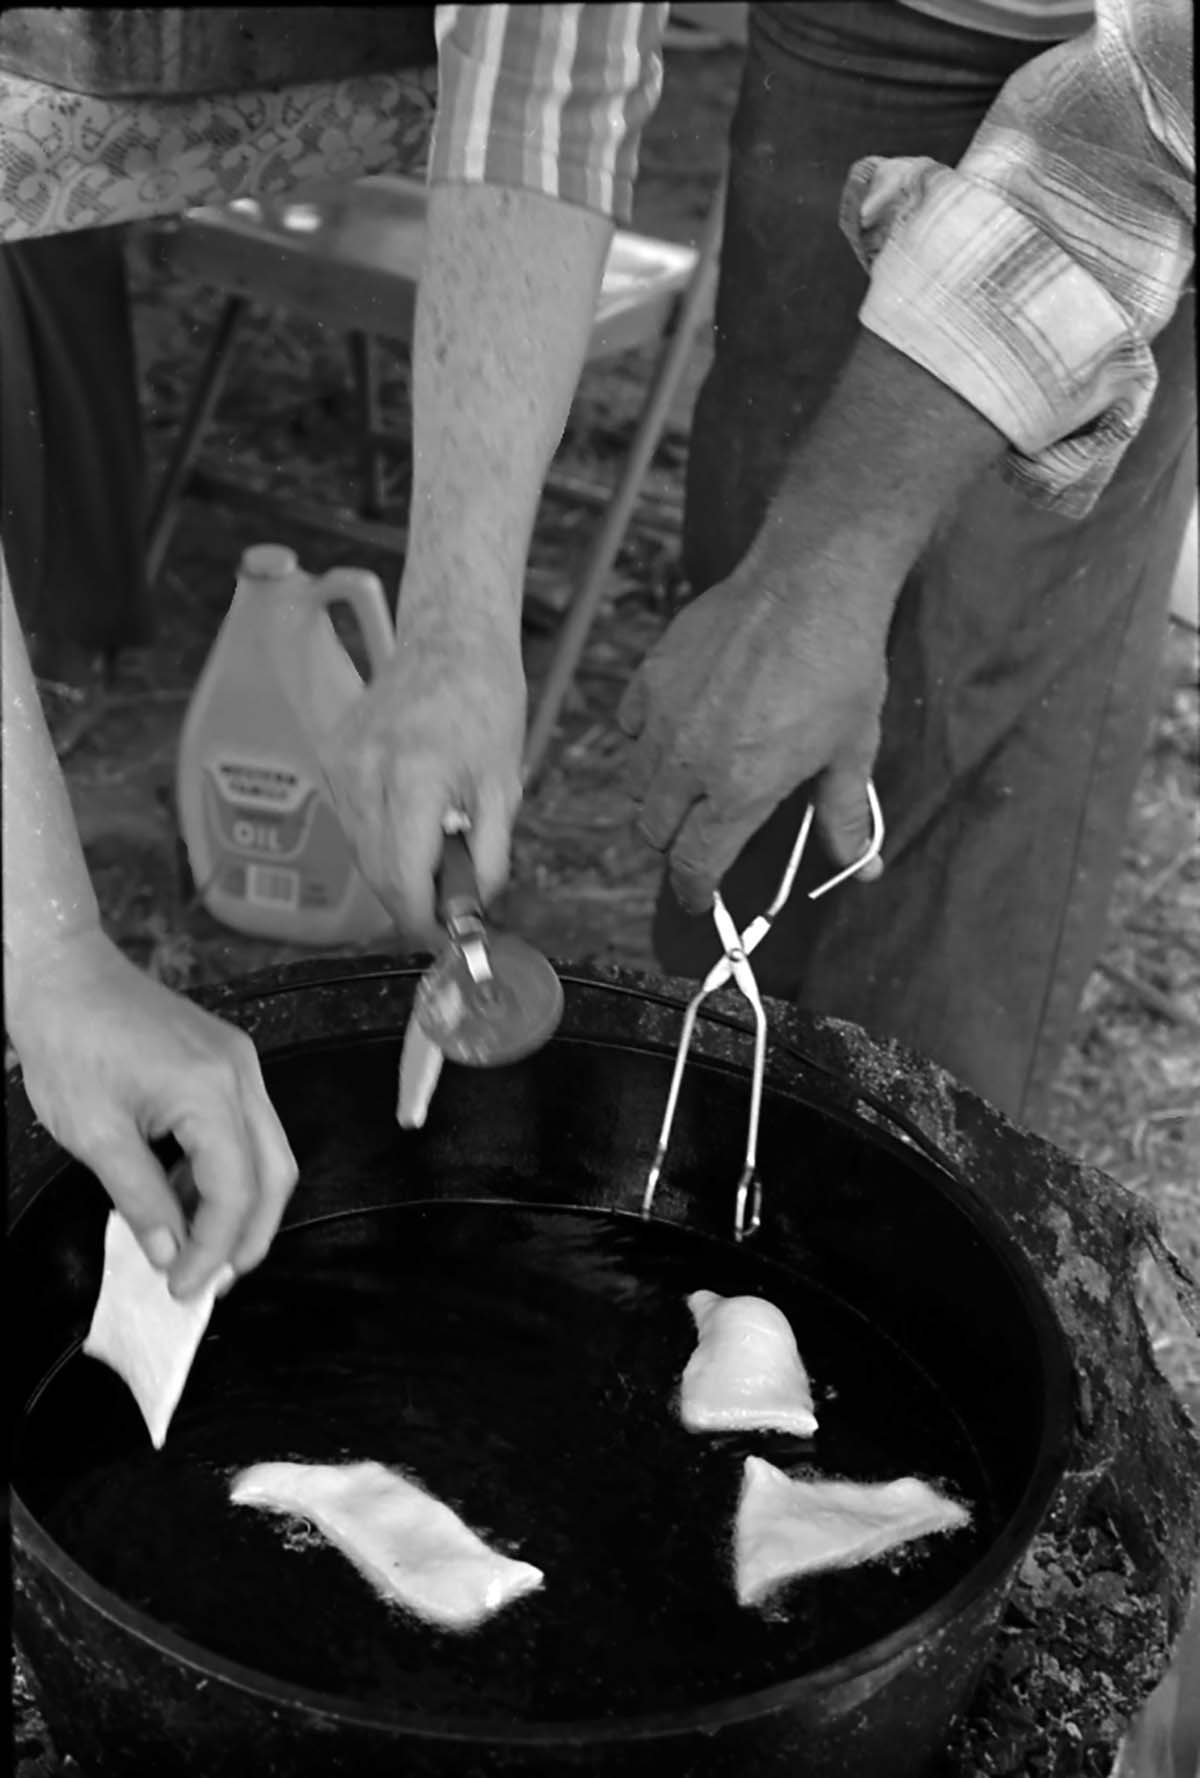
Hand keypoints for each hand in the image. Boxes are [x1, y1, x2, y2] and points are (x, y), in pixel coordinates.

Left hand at [5, 928, 296, 1300]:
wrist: (63, 972)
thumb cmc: (69, 1040)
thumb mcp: (94, 1135)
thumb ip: (140, 1198)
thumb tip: (167, 1252)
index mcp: (210, 1090)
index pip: (236, 1190)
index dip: (213, 1248)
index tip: (183, 1285)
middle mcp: (241, 1074)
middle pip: (275, 1173)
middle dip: (249, 1235)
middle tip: (212, 1280)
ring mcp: (240, 1062)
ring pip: (269, 1151)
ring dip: (241, 1205)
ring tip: (197, 1245)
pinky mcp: (228, 1058)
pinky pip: (246, 1126)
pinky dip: (227, 1170)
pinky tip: (187, 1195)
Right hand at [320, 604, 524, 943]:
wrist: (449, 640)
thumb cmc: (484, 703)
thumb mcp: (503, 786)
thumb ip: (488, 856)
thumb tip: (473, 910)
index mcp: (414, 776)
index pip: (403, 877)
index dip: (424, 919)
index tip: (447, 935)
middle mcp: (365, 771)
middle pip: (375, 872)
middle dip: (411, 903)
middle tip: (447, 911)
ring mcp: (341, 762)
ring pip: (359, 850)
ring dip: (393, 872)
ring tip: (437, 860)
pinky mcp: (330, 756)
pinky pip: (350, 821)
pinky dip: (378, 839)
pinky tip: (411, 825)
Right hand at [619, 540, 892, 912]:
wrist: (809, 583)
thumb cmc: (839, 665)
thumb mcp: (853, 750)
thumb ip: (846, 816)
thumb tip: (862, 867)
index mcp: (741, 791)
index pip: (695, 865)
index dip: (695, 893)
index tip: (699, 899)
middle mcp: (691, 762)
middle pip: (656, 833)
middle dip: (676, 846)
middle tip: (701, 838)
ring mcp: (663, 718)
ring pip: (636, 786)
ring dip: (657, 799)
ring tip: (688, 787)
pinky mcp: (650, 678)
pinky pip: (629, 730)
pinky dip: (645, 742)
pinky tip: (676, 732)